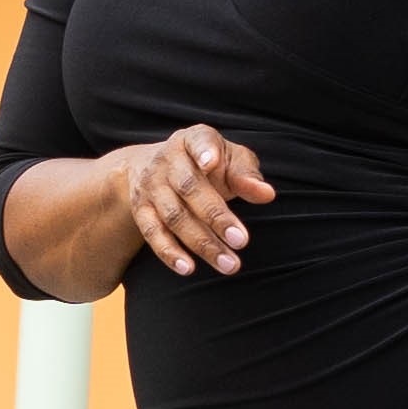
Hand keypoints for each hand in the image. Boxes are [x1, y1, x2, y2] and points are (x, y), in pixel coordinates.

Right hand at [119, 125, 274, 277]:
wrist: (153, 166)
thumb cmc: (206, 164)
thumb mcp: (229, 160)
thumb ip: (247, 176)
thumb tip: (267, 194)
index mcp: (192, 140)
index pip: (199, 141)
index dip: (205, 151)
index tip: (212, 162)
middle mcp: (167, 160)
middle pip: (189, 188)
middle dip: (216, 216)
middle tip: (242, 241)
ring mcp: (150, 186)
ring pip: (174, 216)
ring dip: (201, 243)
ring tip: (228, 264)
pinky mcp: (140, 210)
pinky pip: (152, 233)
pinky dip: (169, 252)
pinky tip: (188, 268)